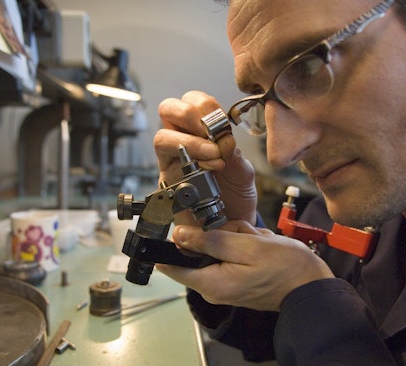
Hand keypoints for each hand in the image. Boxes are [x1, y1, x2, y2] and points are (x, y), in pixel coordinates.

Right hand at [154, 91, 256, 224]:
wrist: (229, 224)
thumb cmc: (233, 195)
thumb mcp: (244, 173)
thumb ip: (236, 157)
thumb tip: (225, 141)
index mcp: (200, 130)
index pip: (192, 101)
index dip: (205, 105)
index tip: (221, 122)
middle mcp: (181, 141)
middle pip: (168, 109)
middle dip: (189, 114)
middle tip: (209, 132)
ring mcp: (171, 162)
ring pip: (161, 137)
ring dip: (189, 142)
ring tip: (212, 155)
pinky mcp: (168, 183)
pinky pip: (165, 166)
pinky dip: (187, 165)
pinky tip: (207, 171)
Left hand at [157, 221, 334, 310]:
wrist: (312, 286)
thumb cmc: (285, 267)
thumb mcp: (247, 246)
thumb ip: (211, 241)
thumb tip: (178, 235)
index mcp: (211, 283)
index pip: (171, 266)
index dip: (171, 244)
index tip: (183, 228)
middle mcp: (213, 289)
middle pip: (197, 252)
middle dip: (218, 235)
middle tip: (242, 235)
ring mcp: (225, 286)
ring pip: (216, 249)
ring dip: (235, 238)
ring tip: (256, 242)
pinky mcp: (236, 281)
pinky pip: (230, 256)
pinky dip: (243, 246)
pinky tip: (259, 246)